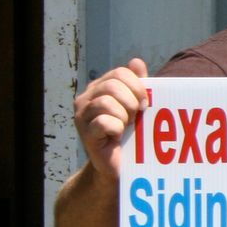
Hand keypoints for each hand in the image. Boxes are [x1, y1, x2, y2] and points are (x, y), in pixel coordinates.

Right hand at [72, 58, 149, 177]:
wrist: (120, 165)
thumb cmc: (130, 134)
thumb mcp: (136, 106)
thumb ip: (137, 85)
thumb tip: (136, 62)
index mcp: (99, 88)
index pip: (120, 72)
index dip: (137, 86)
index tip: (144, 103)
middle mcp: (86, 99)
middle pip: (113, 85)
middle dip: (131, 101)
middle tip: (134, 117)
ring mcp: (82, 116)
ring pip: (107, 102)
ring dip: (124, 116)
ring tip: (125, 127)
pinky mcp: (85, 134)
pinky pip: (104, 122)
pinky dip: (116, 128)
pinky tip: (117, 136)